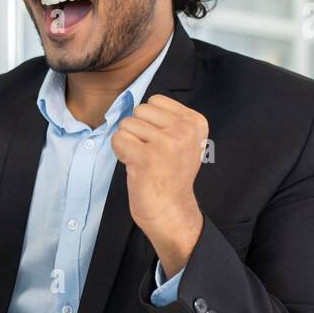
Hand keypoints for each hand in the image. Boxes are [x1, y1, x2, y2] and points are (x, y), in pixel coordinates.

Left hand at [111, 94, 206, 278]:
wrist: (171, 211)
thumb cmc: (170, 175)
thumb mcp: (182, 141)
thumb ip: (167, 119)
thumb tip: (135, 101)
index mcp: (195, 122)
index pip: (155, 100)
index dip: (150, 122)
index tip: (161, 144)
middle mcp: (184, 130)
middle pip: (139, 110)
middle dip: (137, 131)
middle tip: (150, 154)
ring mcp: (167, 143)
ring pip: (126, 124)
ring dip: (128, 143)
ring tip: (144, 162)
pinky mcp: (147, 157)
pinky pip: (118, 139)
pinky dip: (120, 152)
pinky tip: (135, 166)